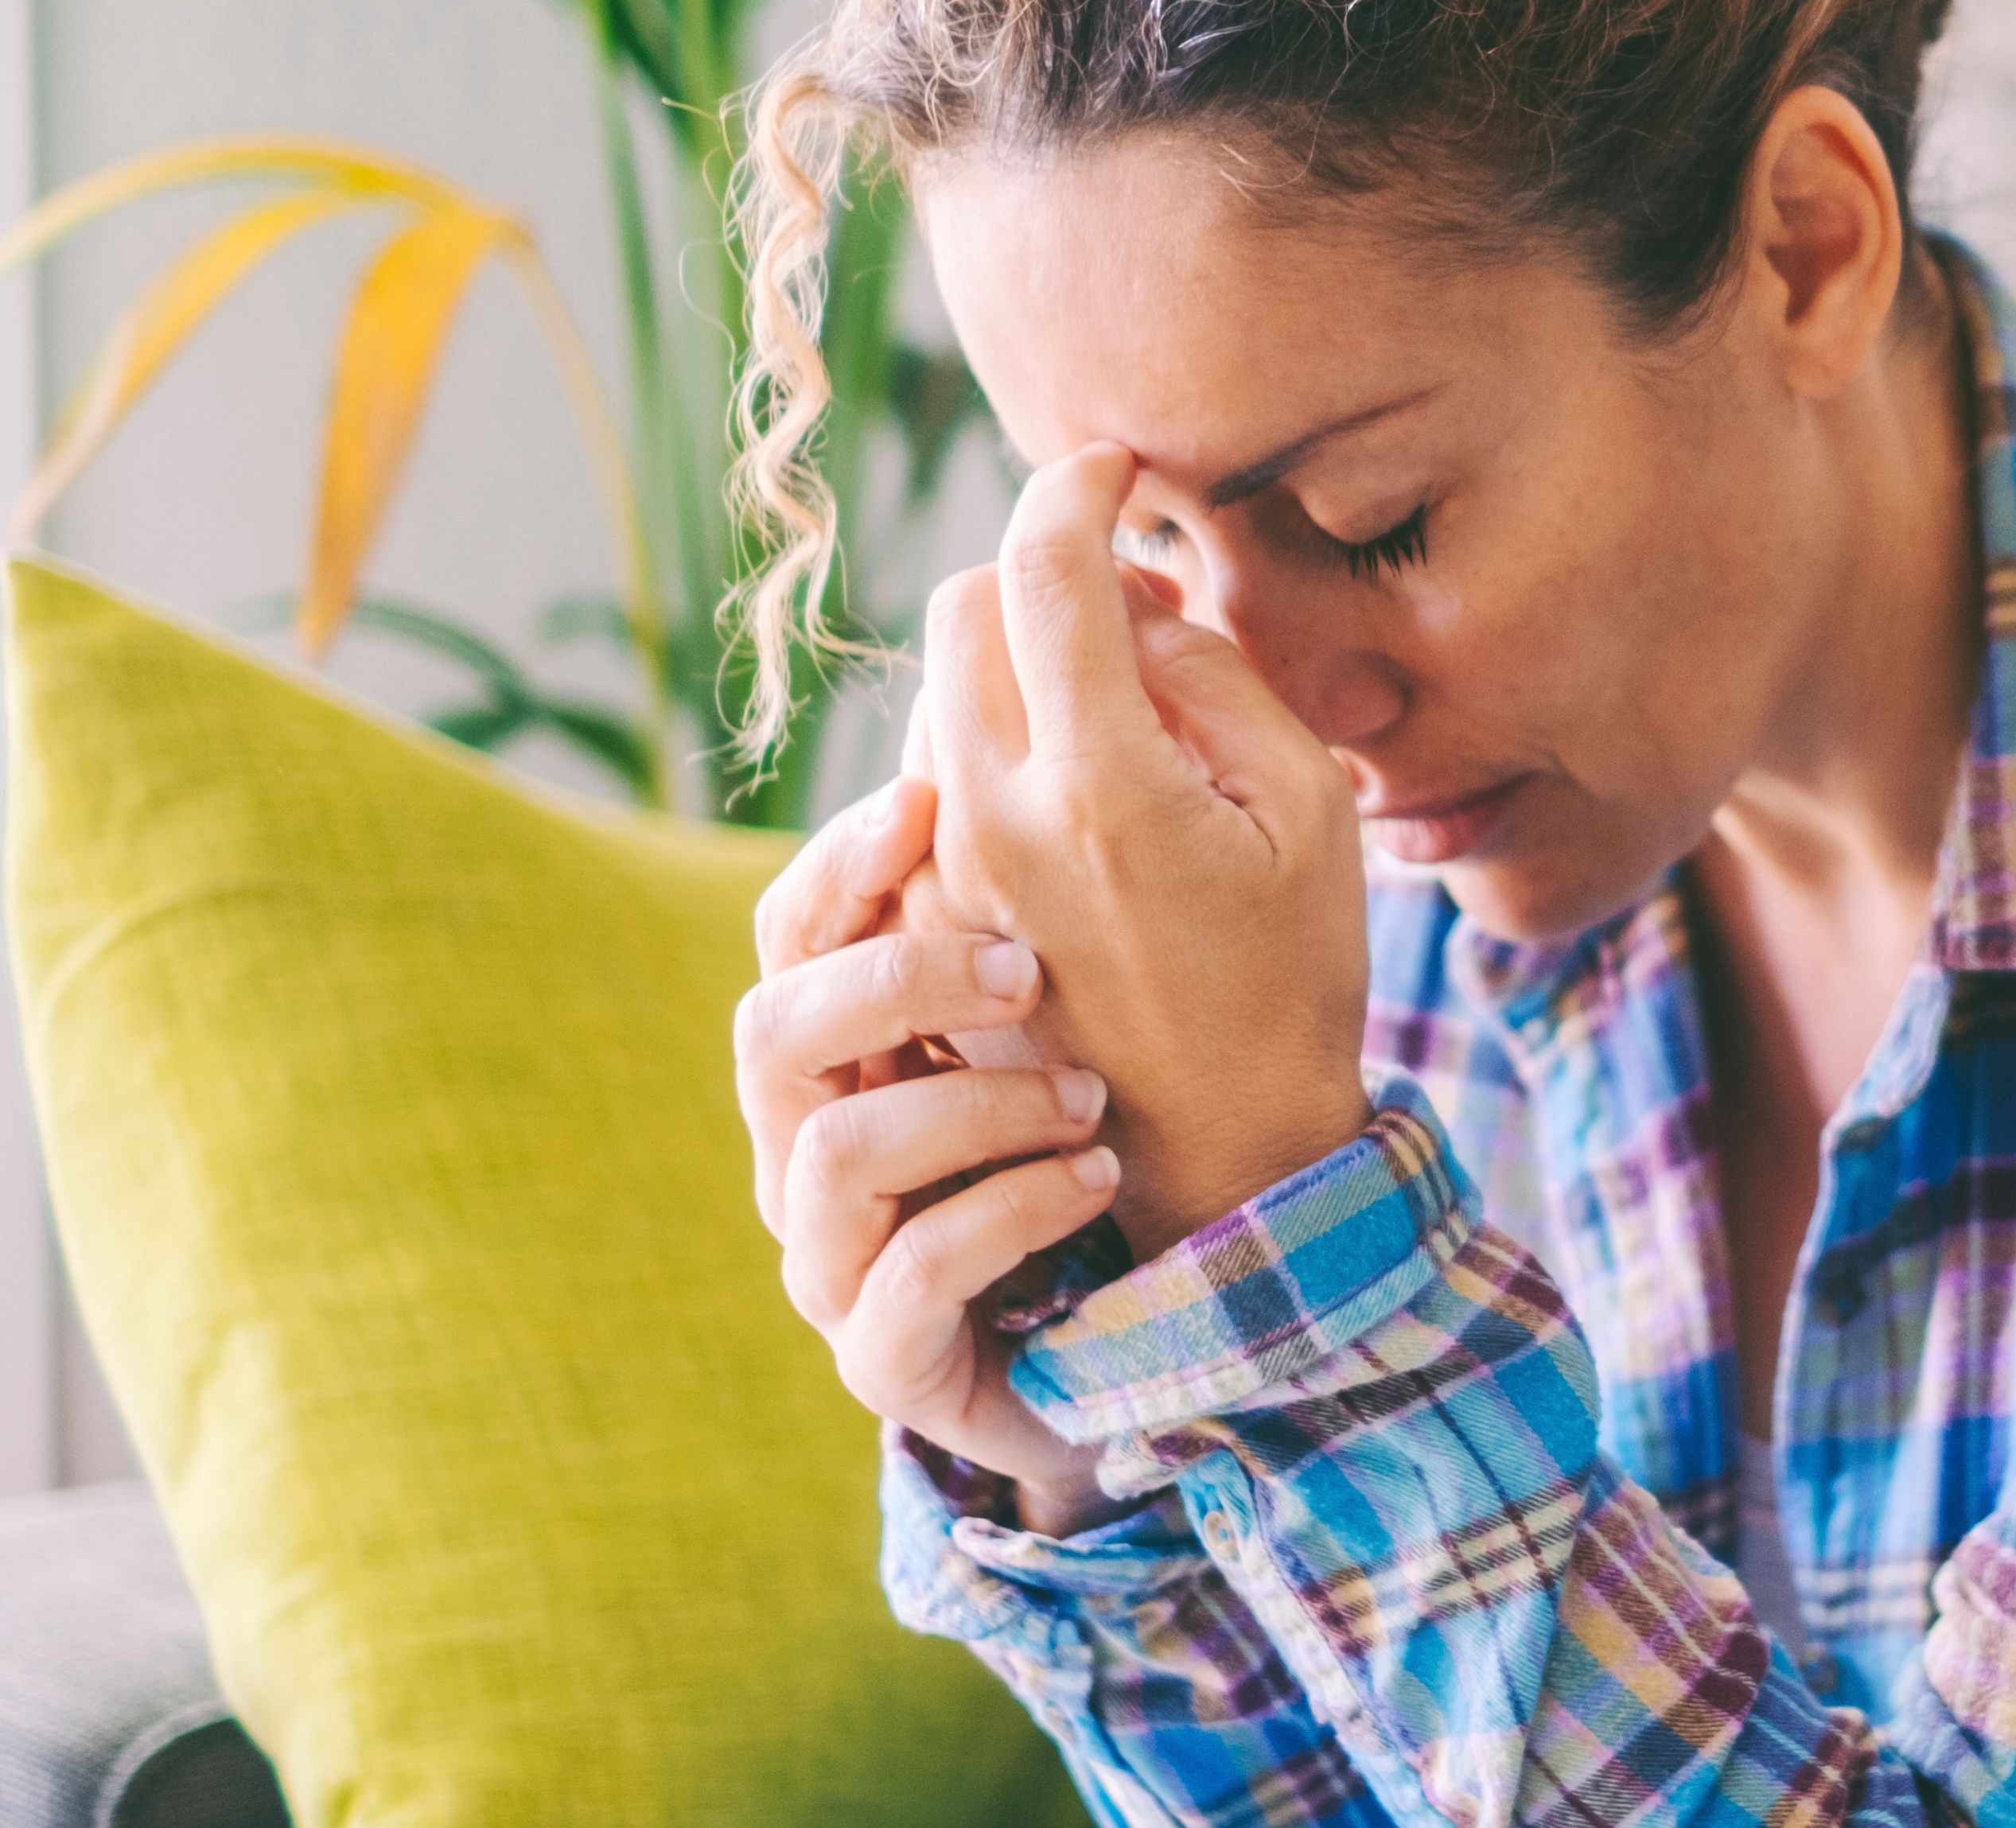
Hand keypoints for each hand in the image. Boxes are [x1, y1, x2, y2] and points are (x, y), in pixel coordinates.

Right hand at [736, 775, 1125, 1527]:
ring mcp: (831, 1266)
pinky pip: (913, 1274)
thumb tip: (1009, 767)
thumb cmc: (1088, 1167)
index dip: (839, 864)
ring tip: (1090, 1102)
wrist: (1128, 1359)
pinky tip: (1096, 1176)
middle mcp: (802, 1157)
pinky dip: (1015, 1210)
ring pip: (840, 1155)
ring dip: (978, 1107)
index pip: (787, 939)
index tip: (927, 798)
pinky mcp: (886, 1363)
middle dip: (893, 981)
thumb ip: (1020, 932)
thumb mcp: (1056, 1036)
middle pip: (771, 1034)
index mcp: (836, 1061)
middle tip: (1021, 967)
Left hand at [920, 442, 1373, 1257]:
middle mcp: (994, 818)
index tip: (1118, 468)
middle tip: (1132, 606)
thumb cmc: (1292, 975)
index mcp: (1101, 785)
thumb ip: (1211, 677)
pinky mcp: (930, 908)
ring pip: (941, 684)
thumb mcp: (1308, 809)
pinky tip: (1079, 792)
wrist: (1221, 1149)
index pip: (1042, 566)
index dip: (1077, 485)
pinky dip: (998, 737)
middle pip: (959, 606)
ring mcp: (947, 869)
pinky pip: (936, 768)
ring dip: (1017, 658)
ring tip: (1123, 716)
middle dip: (1035, 568)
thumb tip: (1129, 603)